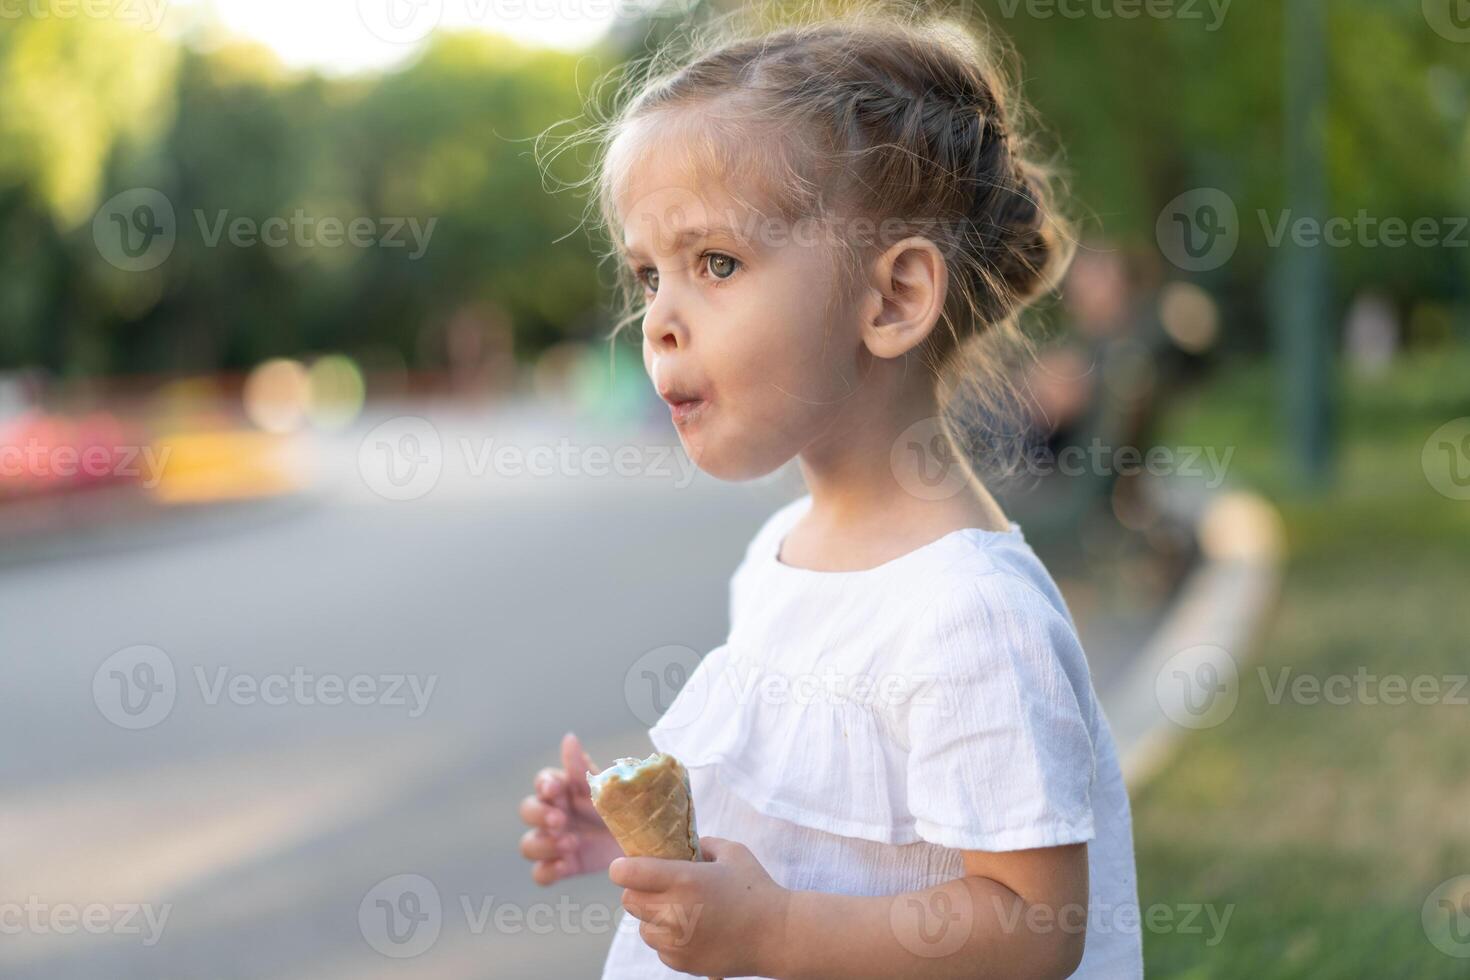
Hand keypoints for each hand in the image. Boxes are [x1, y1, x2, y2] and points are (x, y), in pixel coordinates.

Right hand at [519, 732, 623, 884]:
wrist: (647, 840)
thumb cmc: (624, 807)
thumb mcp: (606, 787)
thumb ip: (583, 768)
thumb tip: (568, 738)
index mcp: (565, 790)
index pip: (542, 782)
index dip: (545, 785)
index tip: (555, 789)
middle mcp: (553, 814)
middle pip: (528, 811)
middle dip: (540, 815)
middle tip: (560, 820)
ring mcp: (555, 842)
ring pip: (529, 844)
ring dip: (544, 844)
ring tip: (571, 844)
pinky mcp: (563, 866)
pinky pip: (541, 873)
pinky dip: (548, 871)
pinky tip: (564, 866)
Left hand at [610, 836, 791, 978]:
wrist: (777, 935)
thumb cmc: (756, 889)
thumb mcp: (732, 852)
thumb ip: (703, 844)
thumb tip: (683, 843)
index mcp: (683, 880)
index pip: (627, 874)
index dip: (623, 868)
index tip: (626, 866)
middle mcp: (674, 912)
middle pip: (629, 901)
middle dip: (639, 891)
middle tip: (658, 887)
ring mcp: (676, 941)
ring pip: (642, 927)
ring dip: (653, 917)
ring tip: (680, 910)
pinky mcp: (681, 962)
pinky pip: (660, 948)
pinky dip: (669, 939)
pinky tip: (693, 930)